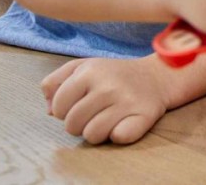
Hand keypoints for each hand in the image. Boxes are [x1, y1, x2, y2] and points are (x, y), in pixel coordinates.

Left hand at [42, 55, 171, 143]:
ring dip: (97, 132)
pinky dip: (120, 134)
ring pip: (92, 135)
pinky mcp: (144, 115)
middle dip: (80, 124)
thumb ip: (56, 82)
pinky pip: (119, 137)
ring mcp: (127, 101)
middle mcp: (108, 86)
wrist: (157, 75)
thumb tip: (48, 110)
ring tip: (108, 119)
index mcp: (89, 71)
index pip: (57, 107)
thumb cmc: (114, 75)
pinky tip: (124, 122)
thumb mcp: (82, 67)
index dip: (64, 110)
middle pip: (72, 125)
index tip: (80, 103)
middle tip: (95, 113)